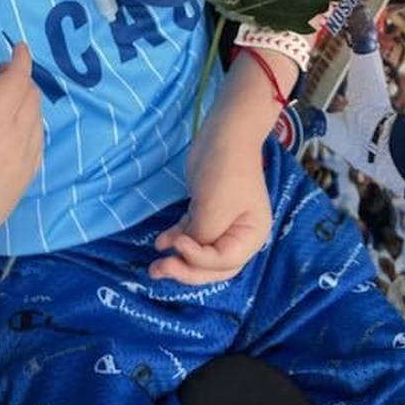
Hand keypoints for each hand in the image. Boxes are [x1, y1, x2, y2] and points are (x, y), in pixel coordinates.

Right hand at [0, 44, 42, 271]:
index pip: (17, 80)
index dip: (20, 59)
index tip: (16, 47)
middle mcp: (15, 143)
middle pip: (32, 96)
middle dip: (21, 78)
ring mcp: (24, 164)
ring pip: (38, 118)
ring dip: (27, 101)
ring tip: (3, 100)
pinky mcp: (25, 181)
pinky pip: (39, 142)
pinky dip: (32, 124)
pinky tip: (13, 126)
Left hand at [149, 133, 271, 284]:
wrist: (225, 133)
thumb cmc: (225, 172)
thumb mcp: (213, 208)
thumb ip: (200, 236)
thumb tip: (184, 252)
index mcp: (251, 237)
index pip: (224, 263)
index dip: (198, 259)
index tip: (177, 244)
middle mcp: (240, 235)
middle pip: (213, 266)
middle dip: (186, 270)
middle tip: (159, 270)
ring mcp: (223, 223)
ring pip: (201, 252)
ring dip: (178, 258)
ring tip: (154, 266)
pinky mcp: (207, 210)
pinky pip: (193, 233)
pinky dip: (178, 238)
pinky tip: (161, 241)